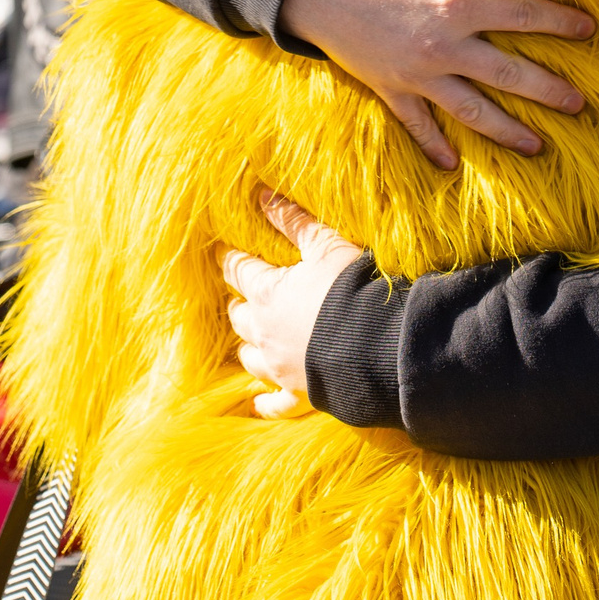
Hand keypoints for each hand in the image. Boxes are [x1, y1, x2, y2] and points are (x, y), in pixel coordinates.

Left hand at [224, 188, 366, 418]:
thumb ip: (293, 220)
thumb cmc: (351, 288)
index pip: (240, 271)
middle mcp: (265, 333)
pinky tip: (256, 405)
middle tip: (238, 295)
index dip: (230, 259)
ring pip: (250, 358)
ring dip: (246, 345)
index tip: (222, 252)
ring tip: (247, 337)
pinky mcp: (300, 394)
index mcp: (269, 293)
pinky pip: (275, 404)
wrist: (376, 344)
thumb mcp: (326, 246)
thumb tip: (261, 194)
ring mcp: (280, 367)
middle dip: (238, 303)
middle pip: (240, 316)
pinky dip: (264, 404)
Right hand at [275, 0, 593, 170]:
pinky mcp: (392, 90)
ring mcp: (418, 75)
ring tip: (538, 146)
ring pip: (473, 111)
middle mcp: (444, 46)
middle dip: (549, 91)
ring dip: (508, 132)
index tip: (589, 30)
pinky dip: (435, 146)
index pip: (522, 16)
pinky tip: (453, 166)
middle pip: (509, 76)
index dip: (559, 22)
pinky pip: (418, 126)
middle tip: (580, 105)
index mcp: (457, 3)